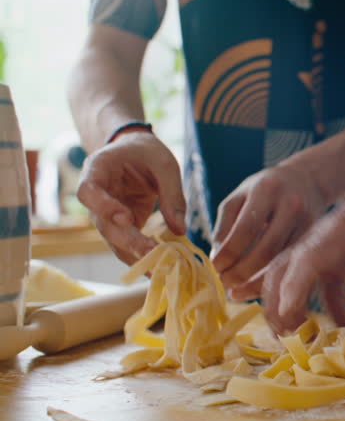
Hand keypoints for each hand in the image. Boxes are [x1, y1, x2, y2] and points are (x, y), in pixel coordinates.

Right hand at [77, 131, 185, 264]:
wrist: (136, 151)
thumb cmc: (147, 152)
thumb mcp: (165, 164)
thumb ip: (172, 194)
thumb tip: (179, 230)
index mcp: (98, 169)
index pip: (88, 191)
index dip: (103, 207)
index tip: (126, 218)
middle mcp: (95, 194)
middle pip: (103, 223)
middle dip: (127, 240)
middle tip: (151, 253)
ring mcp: (105, 213)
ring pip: (112, 239)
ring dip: (133, 255)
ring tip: (157, 269)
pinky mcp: (119, 225)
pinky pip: (124, 244)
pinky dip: (139, 256)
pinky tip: (156, 268)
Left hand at [211, 159, 325, 291]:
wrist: (307, 179)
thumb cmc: (266, 190)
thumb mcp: (241, 196)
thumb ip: (225, 225)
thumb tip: (216, 261)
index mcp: (266, 190)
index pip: (245, 230)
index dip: (228, 254)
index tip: (214, 269)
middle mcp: (291, 205)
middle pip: (265, 250)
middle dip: (241, 273)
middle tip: (224, 285)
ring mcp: (308, 222)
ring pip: (282, 262)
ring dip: (256, 283)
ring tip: (236, 292)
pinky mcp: (316, 238)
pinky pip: (293, 265)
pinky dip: (273, 280)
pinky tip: (256, 288)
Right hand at [231, 165, 344, 334]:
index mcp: (333, 234)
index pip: (305, 261)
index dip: (294, 287)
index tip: (287, 312)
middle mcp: (318, 244)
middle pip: (281, 273)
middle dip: (276, 305)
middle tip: (286, 340)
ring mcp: (320, 254)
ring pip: (288, 282)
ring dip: (288, 311)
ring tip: (300, 343)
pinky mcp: (329, 263)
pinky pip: (320, 292)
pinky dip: (329, 315)